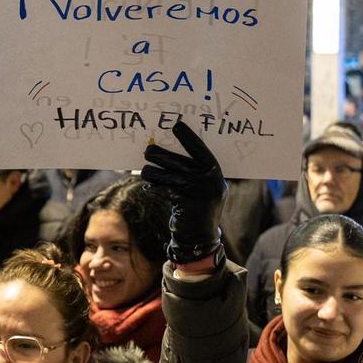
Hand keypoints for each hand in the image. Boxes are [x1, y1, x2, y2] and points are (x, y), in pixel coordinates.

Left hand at [142, 120, 227, 264]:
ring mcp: (197, 192)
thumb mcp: (204, 187)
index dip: (188, 137)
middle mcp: (208, 180)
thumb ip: (194, 170)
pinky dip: (153, 187)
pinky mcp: (184, 203)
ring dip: (151, 173)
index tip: (176, 125)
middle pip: (177, 159)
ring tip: (147, 172)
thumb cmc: (199, 207)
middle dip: (158, 155)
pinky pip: (161, 188)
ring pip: (164, 174)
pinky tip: (149, 187)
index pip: (200, 149)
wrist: (200, 237)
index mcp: (215, 172)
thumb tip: (169, 151)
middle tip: (148, 151)